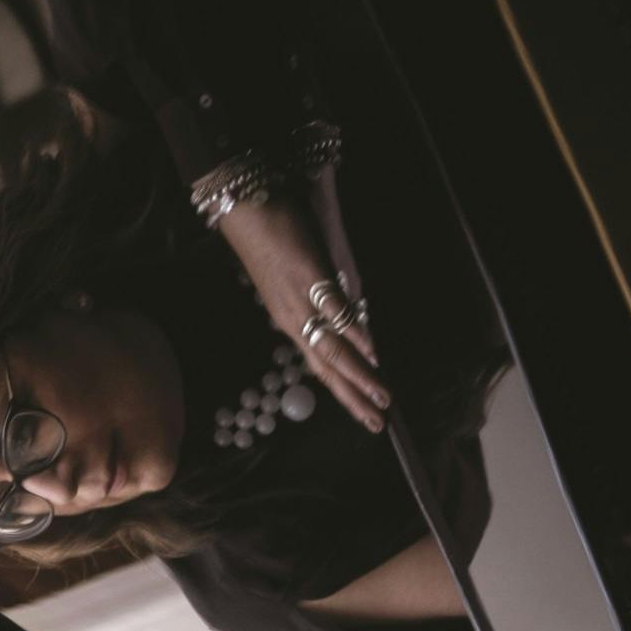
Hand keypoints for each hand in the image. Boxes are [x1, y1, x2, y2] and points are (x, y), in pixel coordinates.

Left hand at [216, 192, 386, 431]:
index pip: (319, 363)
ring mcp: (300, 301)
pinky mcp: (311, 277)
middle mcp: (292, 319)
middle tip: (376, 426)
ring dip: (361, 379)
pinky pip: (337, 316)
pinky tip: (372, 355)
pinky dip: (357, 336)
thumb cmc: (270, 233)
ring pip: (333, 350)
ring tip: (381, 402)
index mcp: (287, 319)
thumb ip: (318, 297)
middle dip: (354, 400)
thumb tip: (342, 315)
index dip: (342, 389)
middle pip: (327, 369)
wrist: (248, 205)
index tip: (362, 410)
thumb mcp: (295, 272)